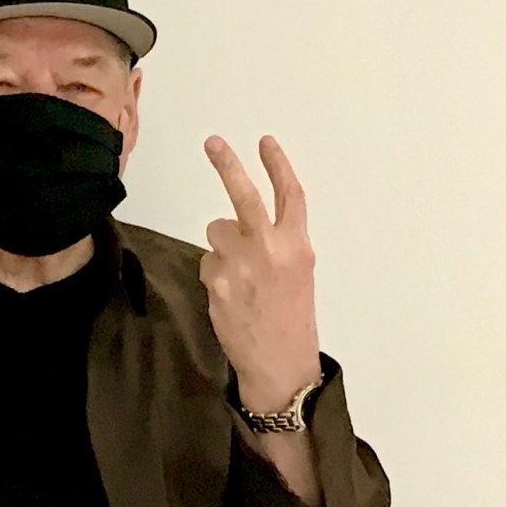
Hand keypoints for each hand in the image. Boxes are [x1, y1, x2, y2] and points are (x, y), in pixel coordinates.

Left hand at [200, 135, 321, 409]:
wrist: (280, 364)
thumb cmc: (290, 320)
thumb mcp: (298, 274)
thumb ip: (278, 243)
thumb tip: (245, 224)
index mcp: (297, 246)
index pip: (290, 194)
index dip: (277, 164)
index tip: (264, 142)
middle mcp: (271, 250)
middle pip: (245, 196)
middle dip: (228, 164)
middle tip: (213, 143)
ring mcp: (242, 265)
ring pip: (217, 231)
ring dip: (221, 246)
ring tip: (238, 276)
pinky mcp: (218, 283)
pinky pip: (207, 262)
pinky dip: (214, 274)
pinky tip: (229, 296)